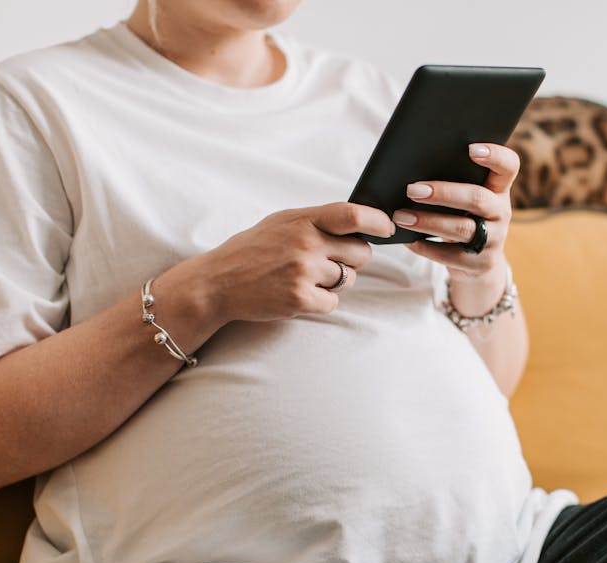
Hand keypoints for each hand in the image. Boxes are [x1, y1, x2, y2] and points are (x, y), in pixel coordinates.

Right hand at [190, 202, 393, 323]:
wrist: (218, 282)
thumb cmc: (253, 250)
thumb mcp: (282, 222)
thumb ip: (317, 221)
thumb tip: (360, 221)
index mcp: (303, 219)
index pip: (354, 215)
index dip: (378, 222)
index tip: (387, 227)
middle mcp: (306, 243)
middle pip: (361, 253)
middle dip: (354, 259)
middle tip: (331, 262)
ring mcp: (303, 271)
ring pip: (348, 279)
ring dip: (334, 282)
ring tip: (304, 277)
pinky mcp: (300, 298)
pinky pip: (333, 302)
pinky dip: (321, 302)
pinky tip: (299, 294)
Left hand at [395, 143, 518, 287]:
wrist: (478, 262)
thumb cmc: (463, 217)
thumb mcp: (465, 198)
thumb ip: (452, 181)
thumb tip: (411, 169)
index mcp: (499, 188)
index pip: (508, 166)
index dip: (495, 155)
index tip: (471, 148)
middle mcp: (501, 212)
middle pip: (477, 198)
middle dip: (443, 193)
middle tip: (412, 189)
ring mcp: (494, 240)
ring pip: (461, 229)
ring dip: (427, 221)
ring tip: (401, 216)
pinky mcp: (480, 263)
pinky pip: (450, 256)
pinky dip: (425, 247)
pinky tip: (408, 239)